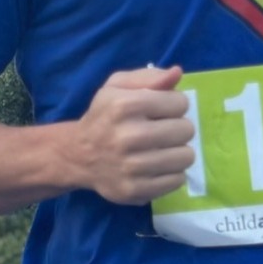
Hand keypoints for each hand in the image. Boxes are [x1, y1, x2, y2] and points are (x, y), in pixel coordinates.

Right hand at [73, 67, 195, 204]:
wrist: (75, 156)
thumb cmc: (103, 117)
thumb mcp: (116, 87)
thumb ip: (148, 77)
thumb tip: (176, 73)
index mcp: (124, 106)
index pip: (181, 103)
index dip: (171, 106)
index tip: (157, 113)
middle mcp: (128, 136)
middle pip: (186, 130)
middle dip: (176, 129)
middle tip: (158, 134)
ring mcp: (131, 167)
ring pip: (185, 157)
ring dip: (176, 153)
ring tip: (159, 151)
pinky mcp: (134, 189)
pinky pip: (177, 181)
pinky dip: (170, 174)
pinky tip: (154, 168)